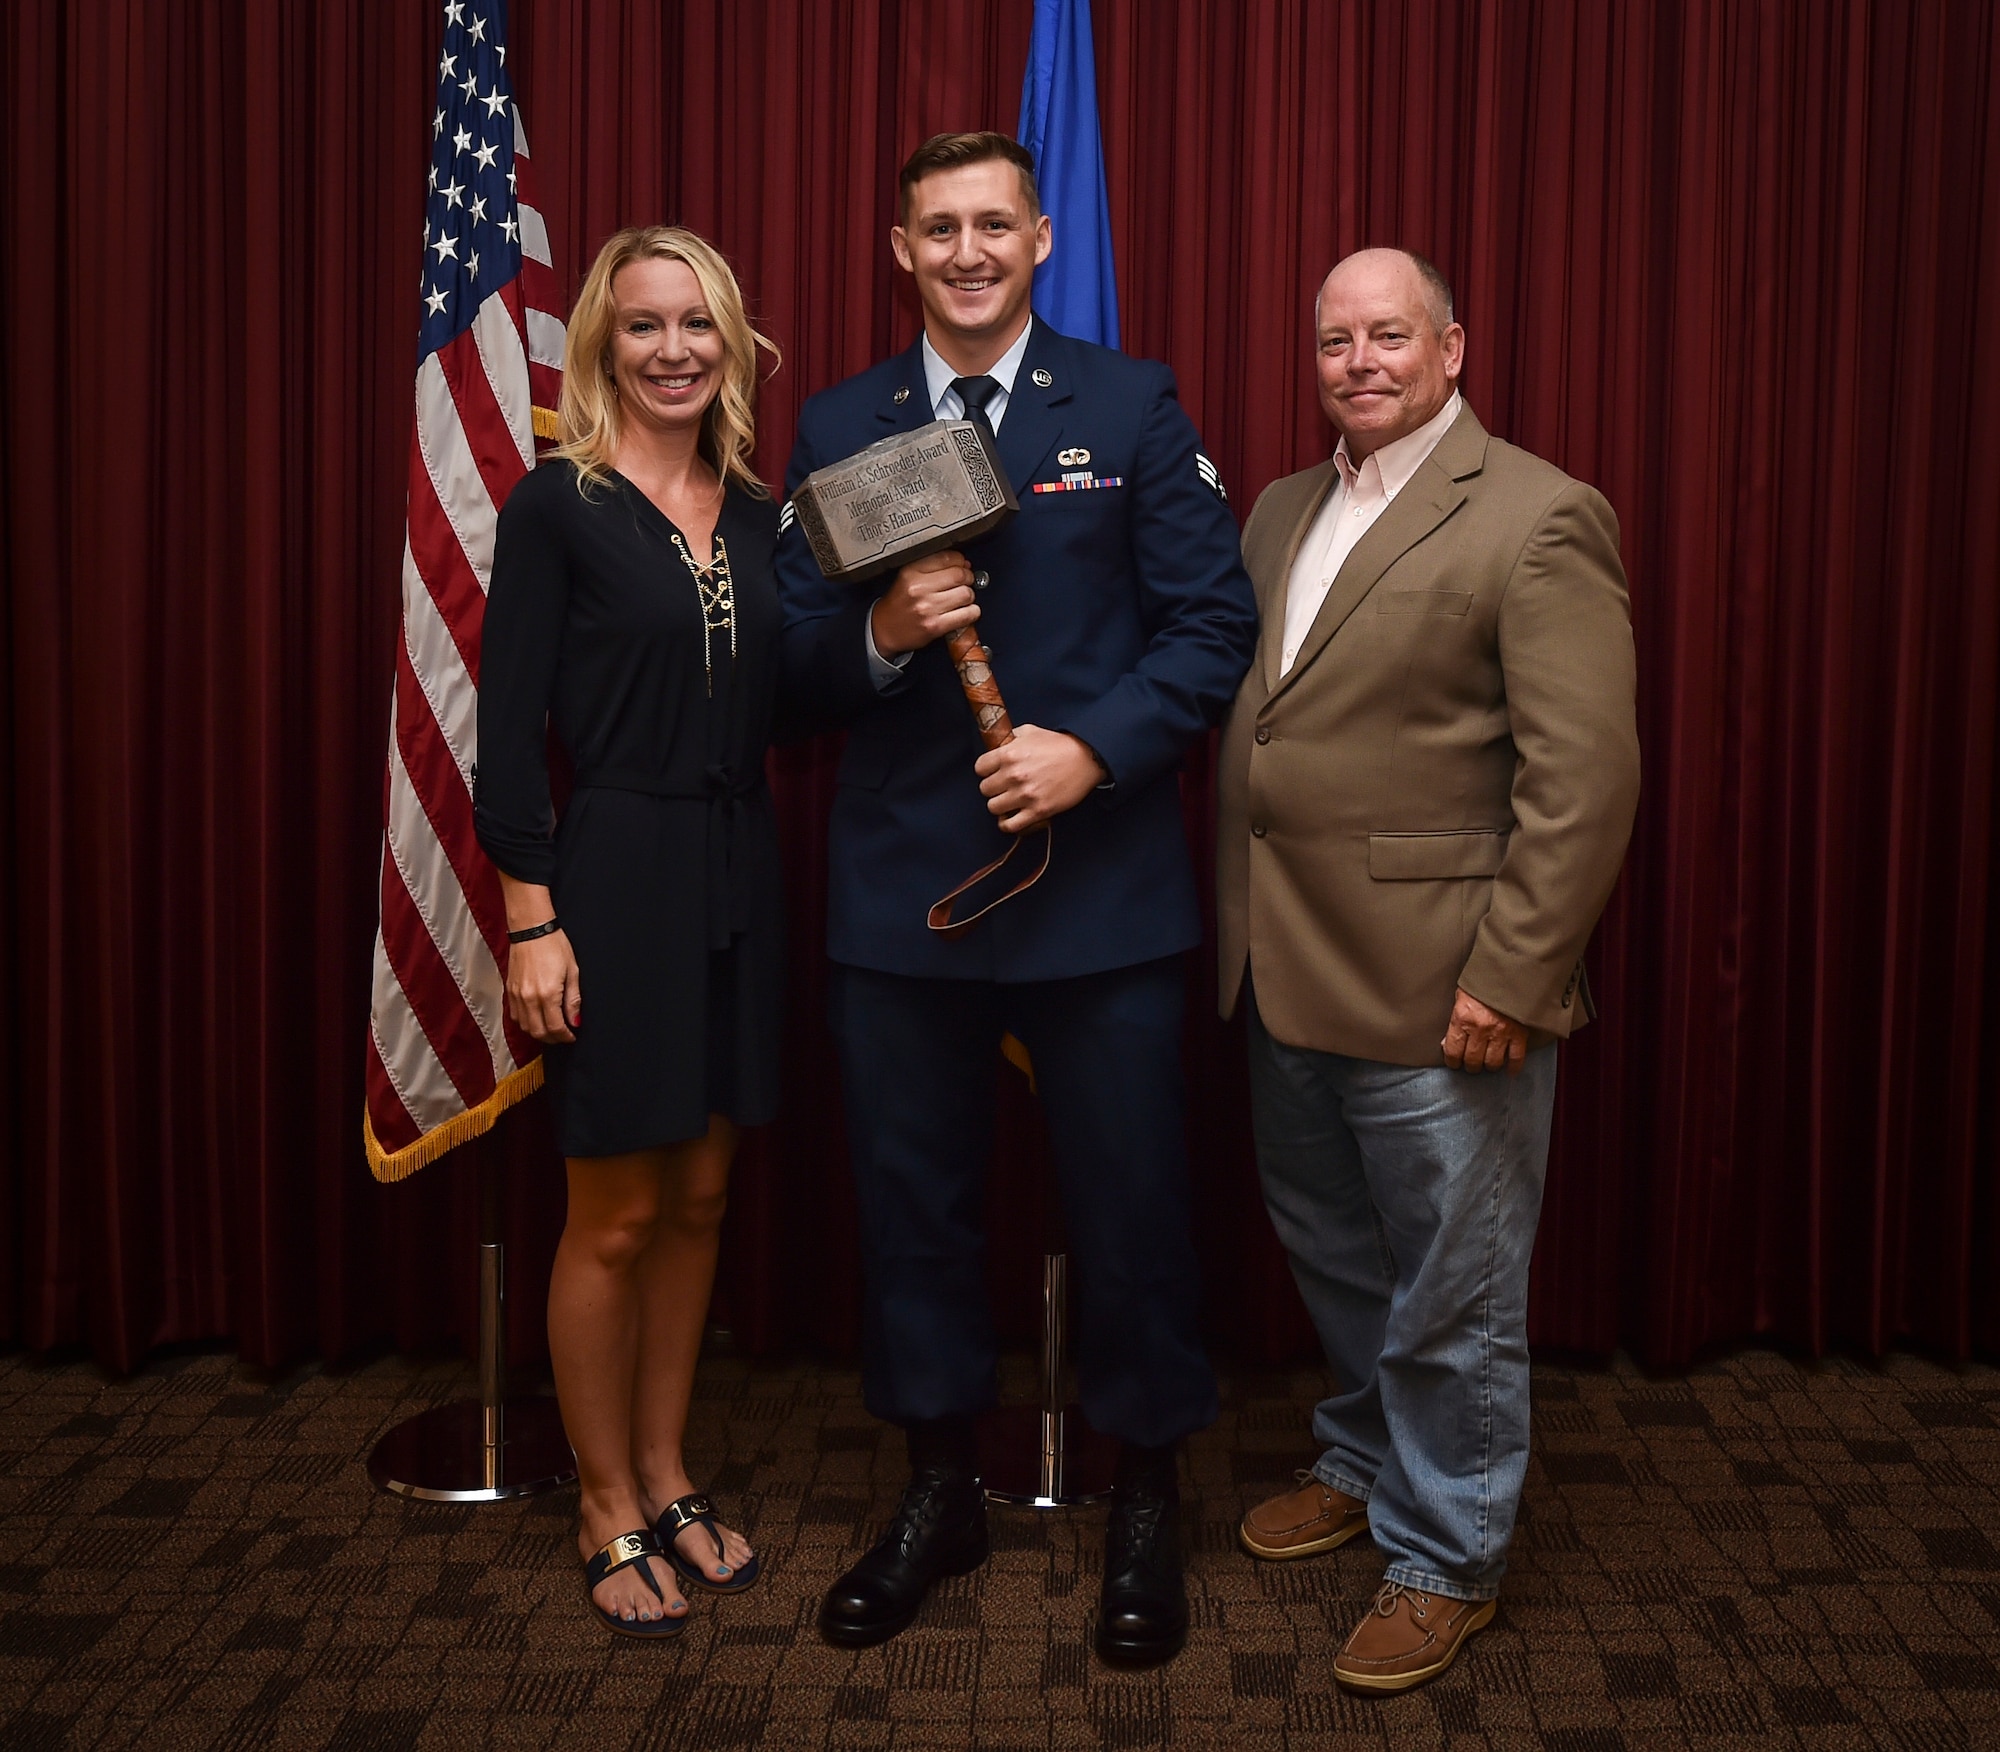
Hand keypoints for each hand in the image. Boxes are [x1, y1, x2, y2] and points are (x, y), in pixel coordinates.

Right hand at [507, 931, 580, 1043]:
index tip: (572, 1036)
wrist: (532, 929)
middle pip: (538, 1032)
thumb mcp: (572, 971)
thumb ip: (573, 999)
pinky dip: (525, 1023)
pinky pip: (515, 1015)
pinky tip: (536, 1018)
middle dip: (552, 1038)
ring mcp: (516, 995)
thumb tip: (575, 1021)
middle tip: (563, 1036)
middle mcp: (529, 998)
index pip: (555, 1027)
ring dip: (538, 1032)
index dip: (565, 1036)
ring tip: (551, 1029)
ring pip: (525, 1026)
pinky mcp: (509, 990)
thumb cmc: (555, 945)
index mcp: (547, 994)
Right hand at [870, 550, 978, 655]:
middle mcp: (919, 589)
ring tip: (962, 599)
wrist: (883, 631)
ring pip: (966, 594)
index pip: (947, 558)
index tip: (963, 565)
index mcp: (911, 573)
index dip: (960, 560)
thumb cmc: (897, 605)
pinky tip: (965, 612)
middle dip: (967, 578)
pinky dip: (971, 613)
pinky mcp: (935, 626)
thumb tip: (964, 564)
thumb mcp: (907, 577)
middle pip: (960, 575)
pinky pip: (967, 615)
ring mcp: (928, 608)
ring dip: (969, 597)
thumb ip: (932, 568)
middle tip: (964, 583)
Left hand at [975, 725, 1104, 832]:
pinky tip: (1011, 817)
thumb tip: (997, 744)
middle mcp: (1014, 775)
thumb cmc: (1059, 744)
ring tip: (1009, 800)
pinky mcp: (1038, 811)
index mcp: (1009, 754)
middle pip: (985, 789)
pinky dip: (1007, 824)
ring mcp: (1025, 795)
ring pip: (993, 807)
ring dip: (1000, 804)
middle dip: (993, 787)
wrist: (1086, 759)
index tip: (994, 772)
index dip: (986, 770)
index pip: (979, 768)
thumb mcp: (1031, 732)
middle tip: (1004, 786)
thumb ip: (1010, 738)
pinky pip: (1010, 825)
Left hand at [1441, 988, 1526, 1073]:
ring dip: (1489, 1066)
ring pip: (1493, 1063)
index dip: (1452, 1061)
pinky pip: (1516, 1057)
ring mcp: (1501, 1032)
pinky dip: (1513, 1067)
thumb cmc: (1483, 980)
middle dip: (1470, 1065)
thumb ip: (1455, 1020)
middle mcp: (1481, 1029)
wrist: (1510, 969)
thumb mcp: (1461, 996)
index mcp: (1463, 1018)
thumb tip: (1448, 1043)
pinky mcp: (1519, 1033)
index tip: (1454, 1063)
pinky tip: (1510, 1071)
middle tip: (1471, 1064)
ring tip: (1487, 1063)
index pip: (1453, 1051)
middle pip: (1473, 1061)